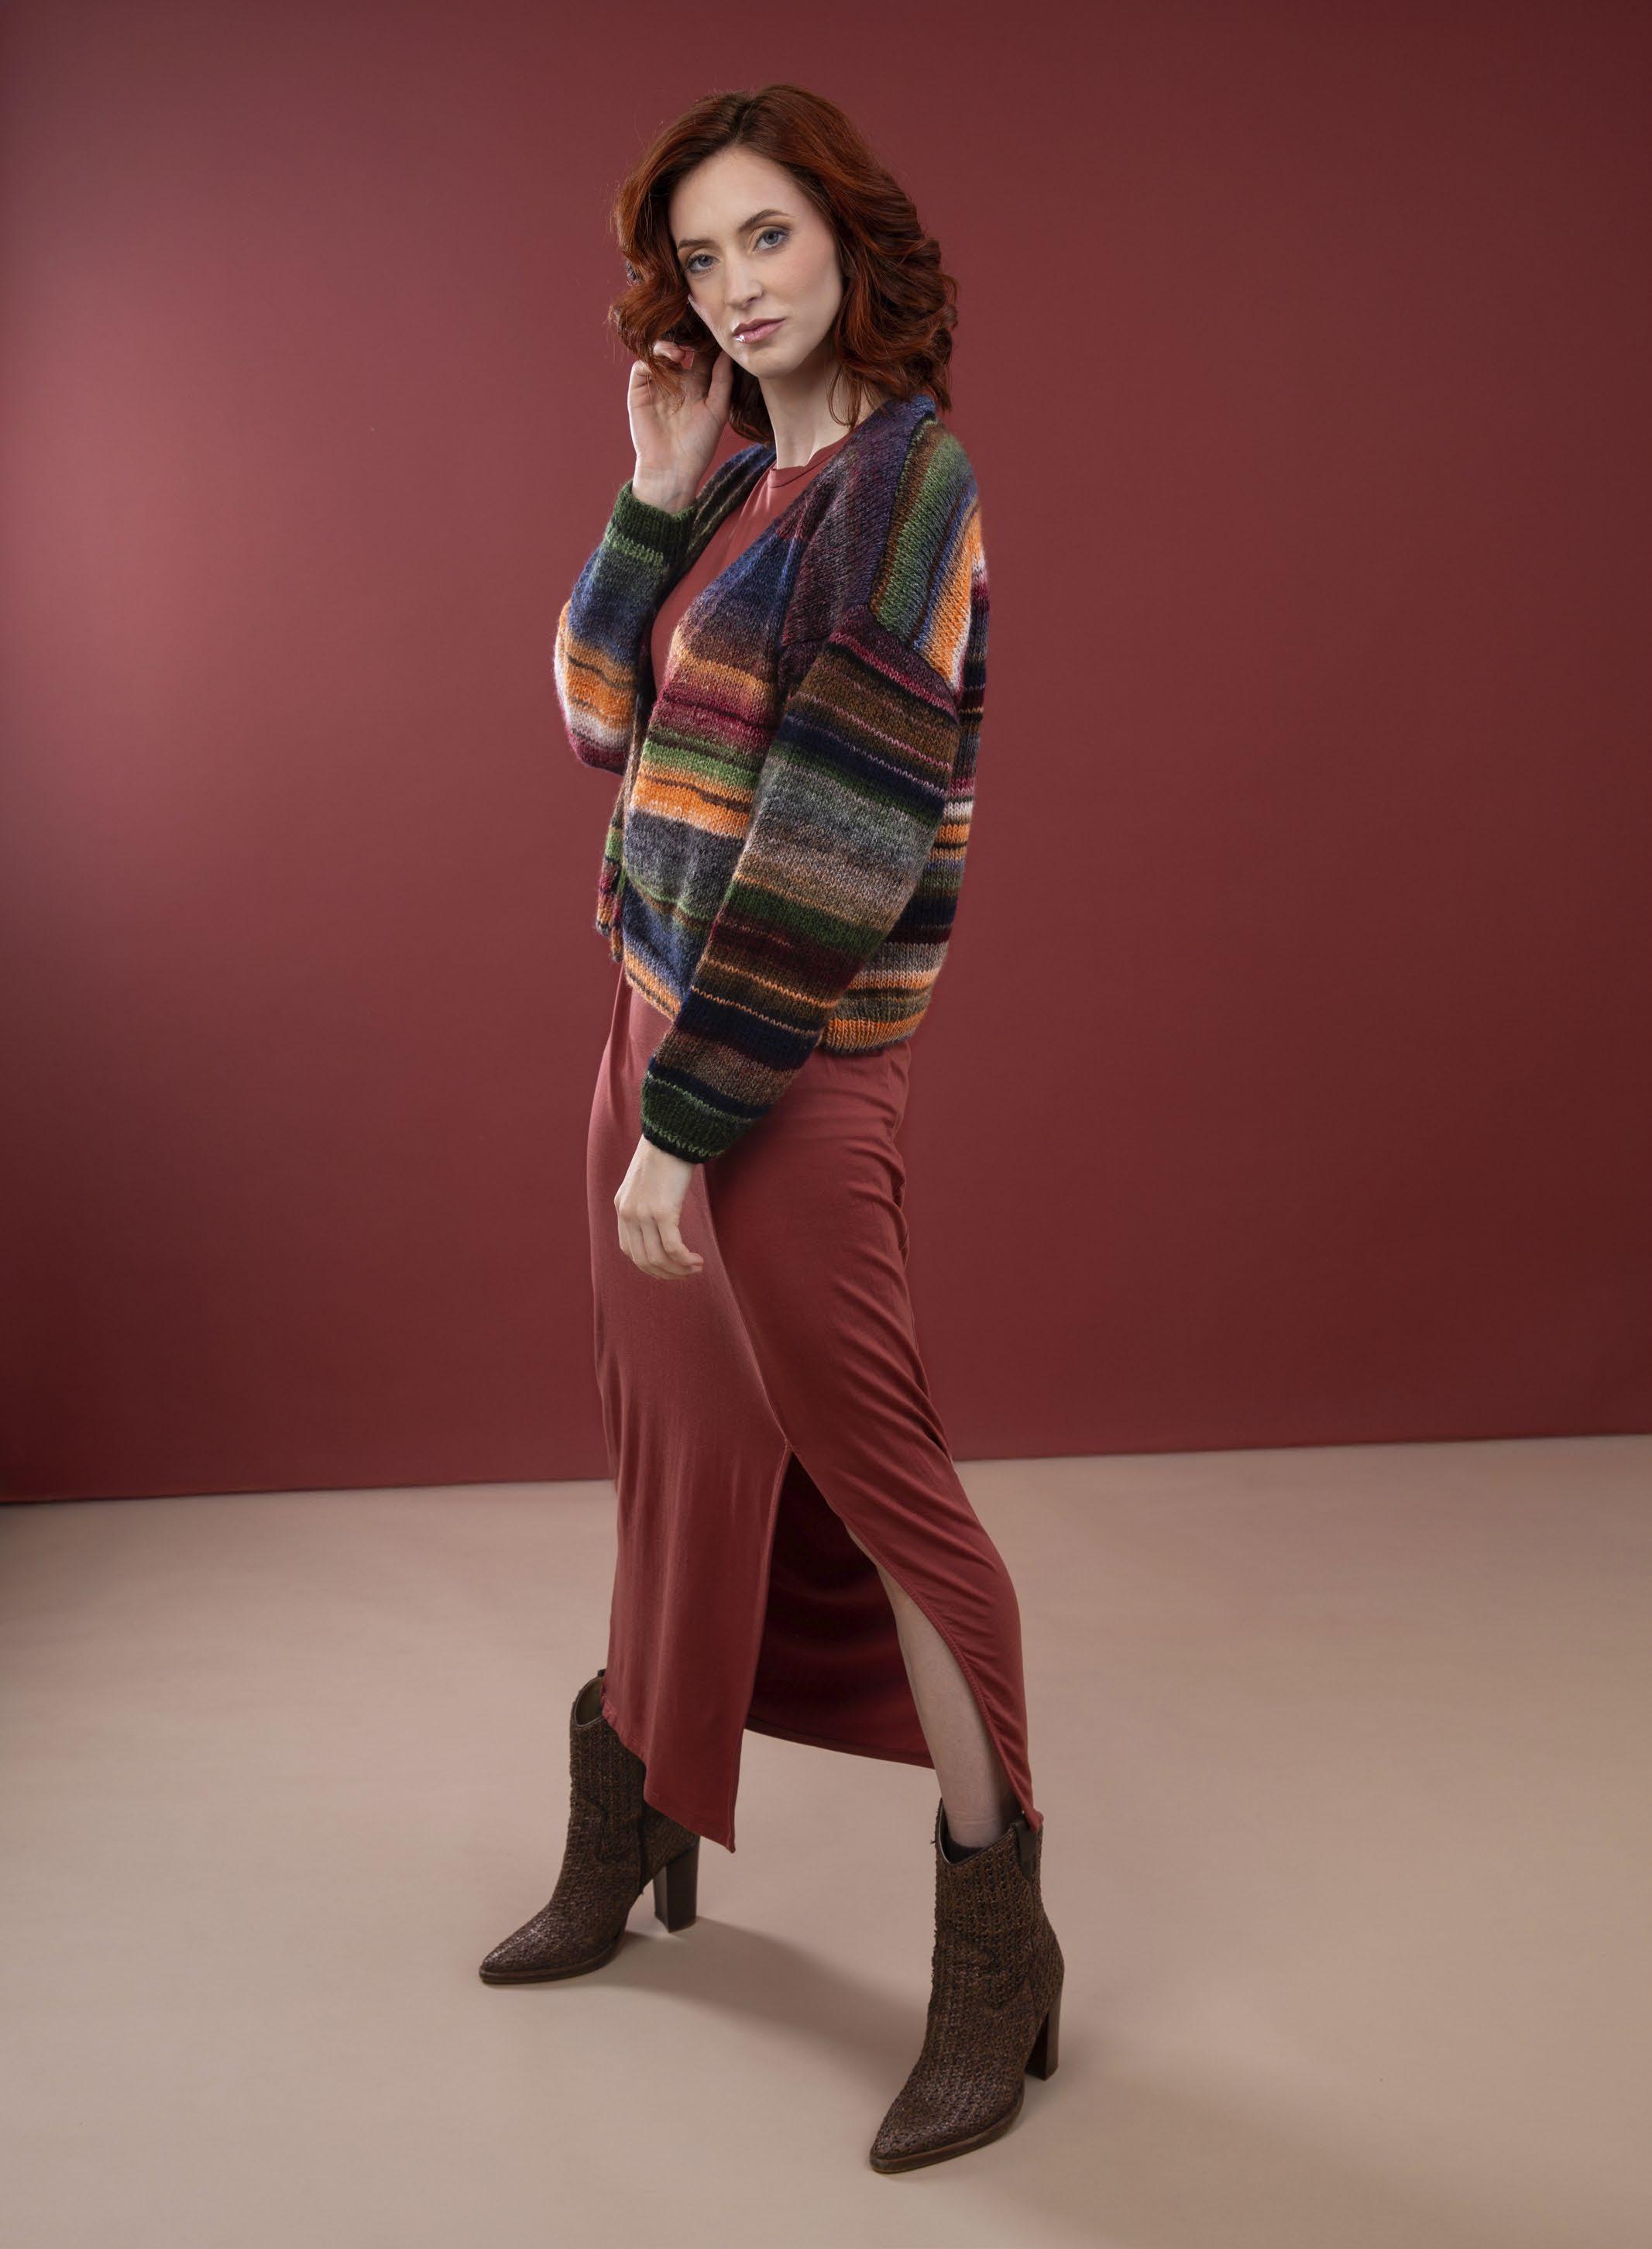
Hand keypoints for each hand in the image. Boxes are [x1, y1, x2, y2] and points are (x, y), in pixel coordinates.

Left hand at [614, 1134, 704, 1279]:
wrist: (671, 1135)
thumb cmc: (665, 1154)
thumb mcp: (645, 1180)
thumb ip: (645, 1199)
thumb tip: (660, 1218)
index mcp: (621, 1206)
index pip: (628, 1250)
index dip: (649, 1265)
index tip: (668, 1268)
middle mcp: (628, 1213)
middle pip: (643, 1259)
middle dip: (666, 1273)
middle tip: (686, 1274)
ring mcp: (643, 1214)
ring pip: (658, 1258)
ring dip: (678, 1269)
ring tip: (696, 1268)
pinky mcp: (663, 1212)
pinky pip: (673, 1247)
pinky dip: (685, 1259)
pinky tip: (697, 1260)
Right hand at [627, 337, 733, 505]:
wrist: (672, 469)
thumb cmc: (699, 445)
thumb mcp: (717, 412)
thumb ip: (723, 382)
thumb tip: (727, 353)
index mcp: (698, 385)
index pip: (701, 354)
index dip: (706, 342)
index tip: (713, 333)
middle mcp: (677, 381)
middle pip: (679, 348)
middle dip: (684, 339)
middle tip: (693, 340)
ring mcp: (657, 385)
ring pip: (658, 353)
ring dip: (667, 347)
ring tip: (678, 355)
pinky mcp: (639, 391)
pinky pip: (641, 367)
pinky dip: (650, 361)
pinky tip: (663, 367)